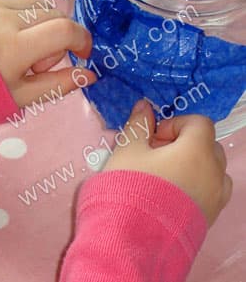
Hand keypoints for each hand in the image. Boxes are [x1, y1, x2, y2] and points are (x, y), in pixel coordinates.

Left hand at [0, 0, 95, 107]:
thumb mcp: (21, 97)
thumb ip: (58, 85)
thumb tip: (90, 74)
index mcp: (15, 46)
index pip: (64, 30)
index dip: (82, 40)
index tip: (83, 53)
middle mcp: (6, 18)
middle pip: (55, 15)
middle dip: (59, 38)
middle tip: (37, 62)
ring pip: (40, 4)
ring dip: (43, 24)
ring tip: (22, 46)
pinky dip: (28, 11)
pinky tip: (16, 30)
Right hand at [103, 100, 232, 225]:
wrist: (132, 237)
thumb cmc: (130, 186)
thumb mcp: (128, 149)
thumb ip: (138, 125)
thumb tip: (144, 106)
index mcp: (197, 151)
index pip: (199, 123)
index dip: (175, 124)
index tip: (153, 137)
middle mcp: (214, 172)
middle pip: (207, 144)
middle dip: (183, 143)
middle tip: (154, 154)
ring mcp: (216, 197)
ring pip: (211, 169)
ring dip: (191, 164)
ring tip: (162, 175)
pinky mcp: (210, 217)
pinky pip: (211, 190)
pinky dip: (196, 184)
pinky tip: (168, 193)